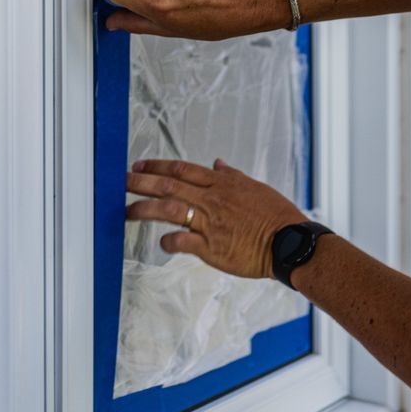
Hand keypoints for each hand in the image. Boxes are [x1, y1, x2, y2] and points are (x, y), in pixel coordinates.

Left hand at [125, 159, 303, 278]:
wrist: (289, 242)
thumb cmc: (275, 216)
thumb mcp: (254, 187)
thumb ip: (232, 176)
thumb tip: (217, 164)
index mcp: (221, 184)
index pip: (182, 169)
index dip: (157, 166)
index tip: (140, 165)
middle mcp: (212, 200)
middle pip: (169, 185)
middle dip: (142, 182)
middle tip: (121, 182)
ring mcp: (210, 223)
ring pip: (170, 210)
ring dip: (145, 209)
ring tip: (127, 212)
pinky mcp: (211, 247)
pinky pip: (182, 242)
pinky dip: (168, 241)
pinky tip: (161, 242)